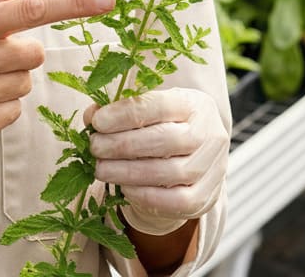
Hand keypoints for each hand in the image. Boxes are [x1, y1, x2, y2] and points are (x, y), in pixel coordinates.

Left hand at [84, 88, 227, 235]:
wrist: (194, 158)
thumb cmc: (164, 126)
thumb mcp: (147, 110)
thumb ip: (119, 110)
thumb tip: (91, 116)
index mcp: (194, 104)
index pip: (160, 105)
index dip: (125, 114)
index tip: (97, 122)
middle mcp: (210, 134)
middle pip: (165, 140)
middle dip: (122, 145)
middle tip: (94, 147)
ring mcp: (213, 167)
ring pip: (170, 172)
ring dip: (128, 172)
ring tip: (101, 169)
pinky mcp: (207, 197)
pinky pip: (177, 200)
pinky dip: (146, 195)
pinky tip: (124, 188)